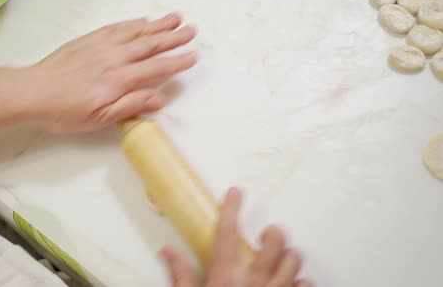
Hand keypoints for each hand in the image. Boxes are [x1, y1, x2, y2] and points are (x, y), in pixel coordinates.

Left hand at [20, 13, 196, 132]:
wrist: (32, 92)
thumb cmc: (64, 111)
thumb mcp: (99, 119)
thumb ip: (130, 106)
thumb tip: (158, 98)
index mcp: (119, 80)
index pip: (156, 68)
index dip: (176, 62)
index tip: (193, 56)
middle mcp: (114, 58)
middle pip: (150, 45)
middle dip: (174, 38)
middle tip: (192, 30)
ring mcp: (101, 46)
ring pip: (135, 32)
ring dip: (157, 25)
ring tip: (175, 18)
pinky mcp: (88, 40)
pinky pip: (116, 27)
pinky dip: (132, 23)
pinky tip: (143, 20)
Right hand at [160, 188, 312, 286]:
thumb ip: (180, 275)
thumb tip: (168, 251)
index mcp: (226, 278)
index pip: (228, 234)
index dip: (231, 209)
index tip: (235, 193)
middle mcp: (255, 283)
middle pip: (274, 243)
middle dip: (273, 234)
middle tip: (267, 235)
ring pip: (294, 262)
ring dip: (290, 256)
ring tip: (282, 258)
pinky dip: (302, 282)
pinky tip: (292, 284)